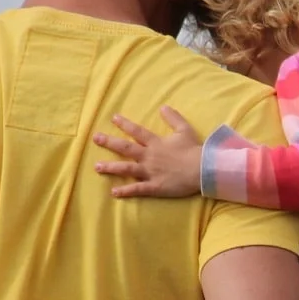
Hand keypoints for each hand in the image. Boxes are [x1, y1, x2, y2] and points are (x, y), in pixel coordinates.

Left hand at [93, 106, 207, 198]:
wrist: (202, 169)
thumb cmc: (194, 150)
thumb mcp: (184, 130)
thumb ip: (173, 118)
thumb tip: (163, 107)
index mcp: (156, 143)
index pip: (137, 131)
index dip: (125, 124)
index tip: (113, 118)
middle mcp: (149, 156)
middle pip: (126, 148)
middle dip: (109, 142)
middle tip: (96, 138)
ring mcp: (150, 172)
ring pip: (126, 168)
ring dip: (111, 167)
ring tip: (97, 166)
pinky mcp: (155, 186)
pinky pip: (137, 189)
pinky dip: (125, 191)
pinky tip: (113, 192)